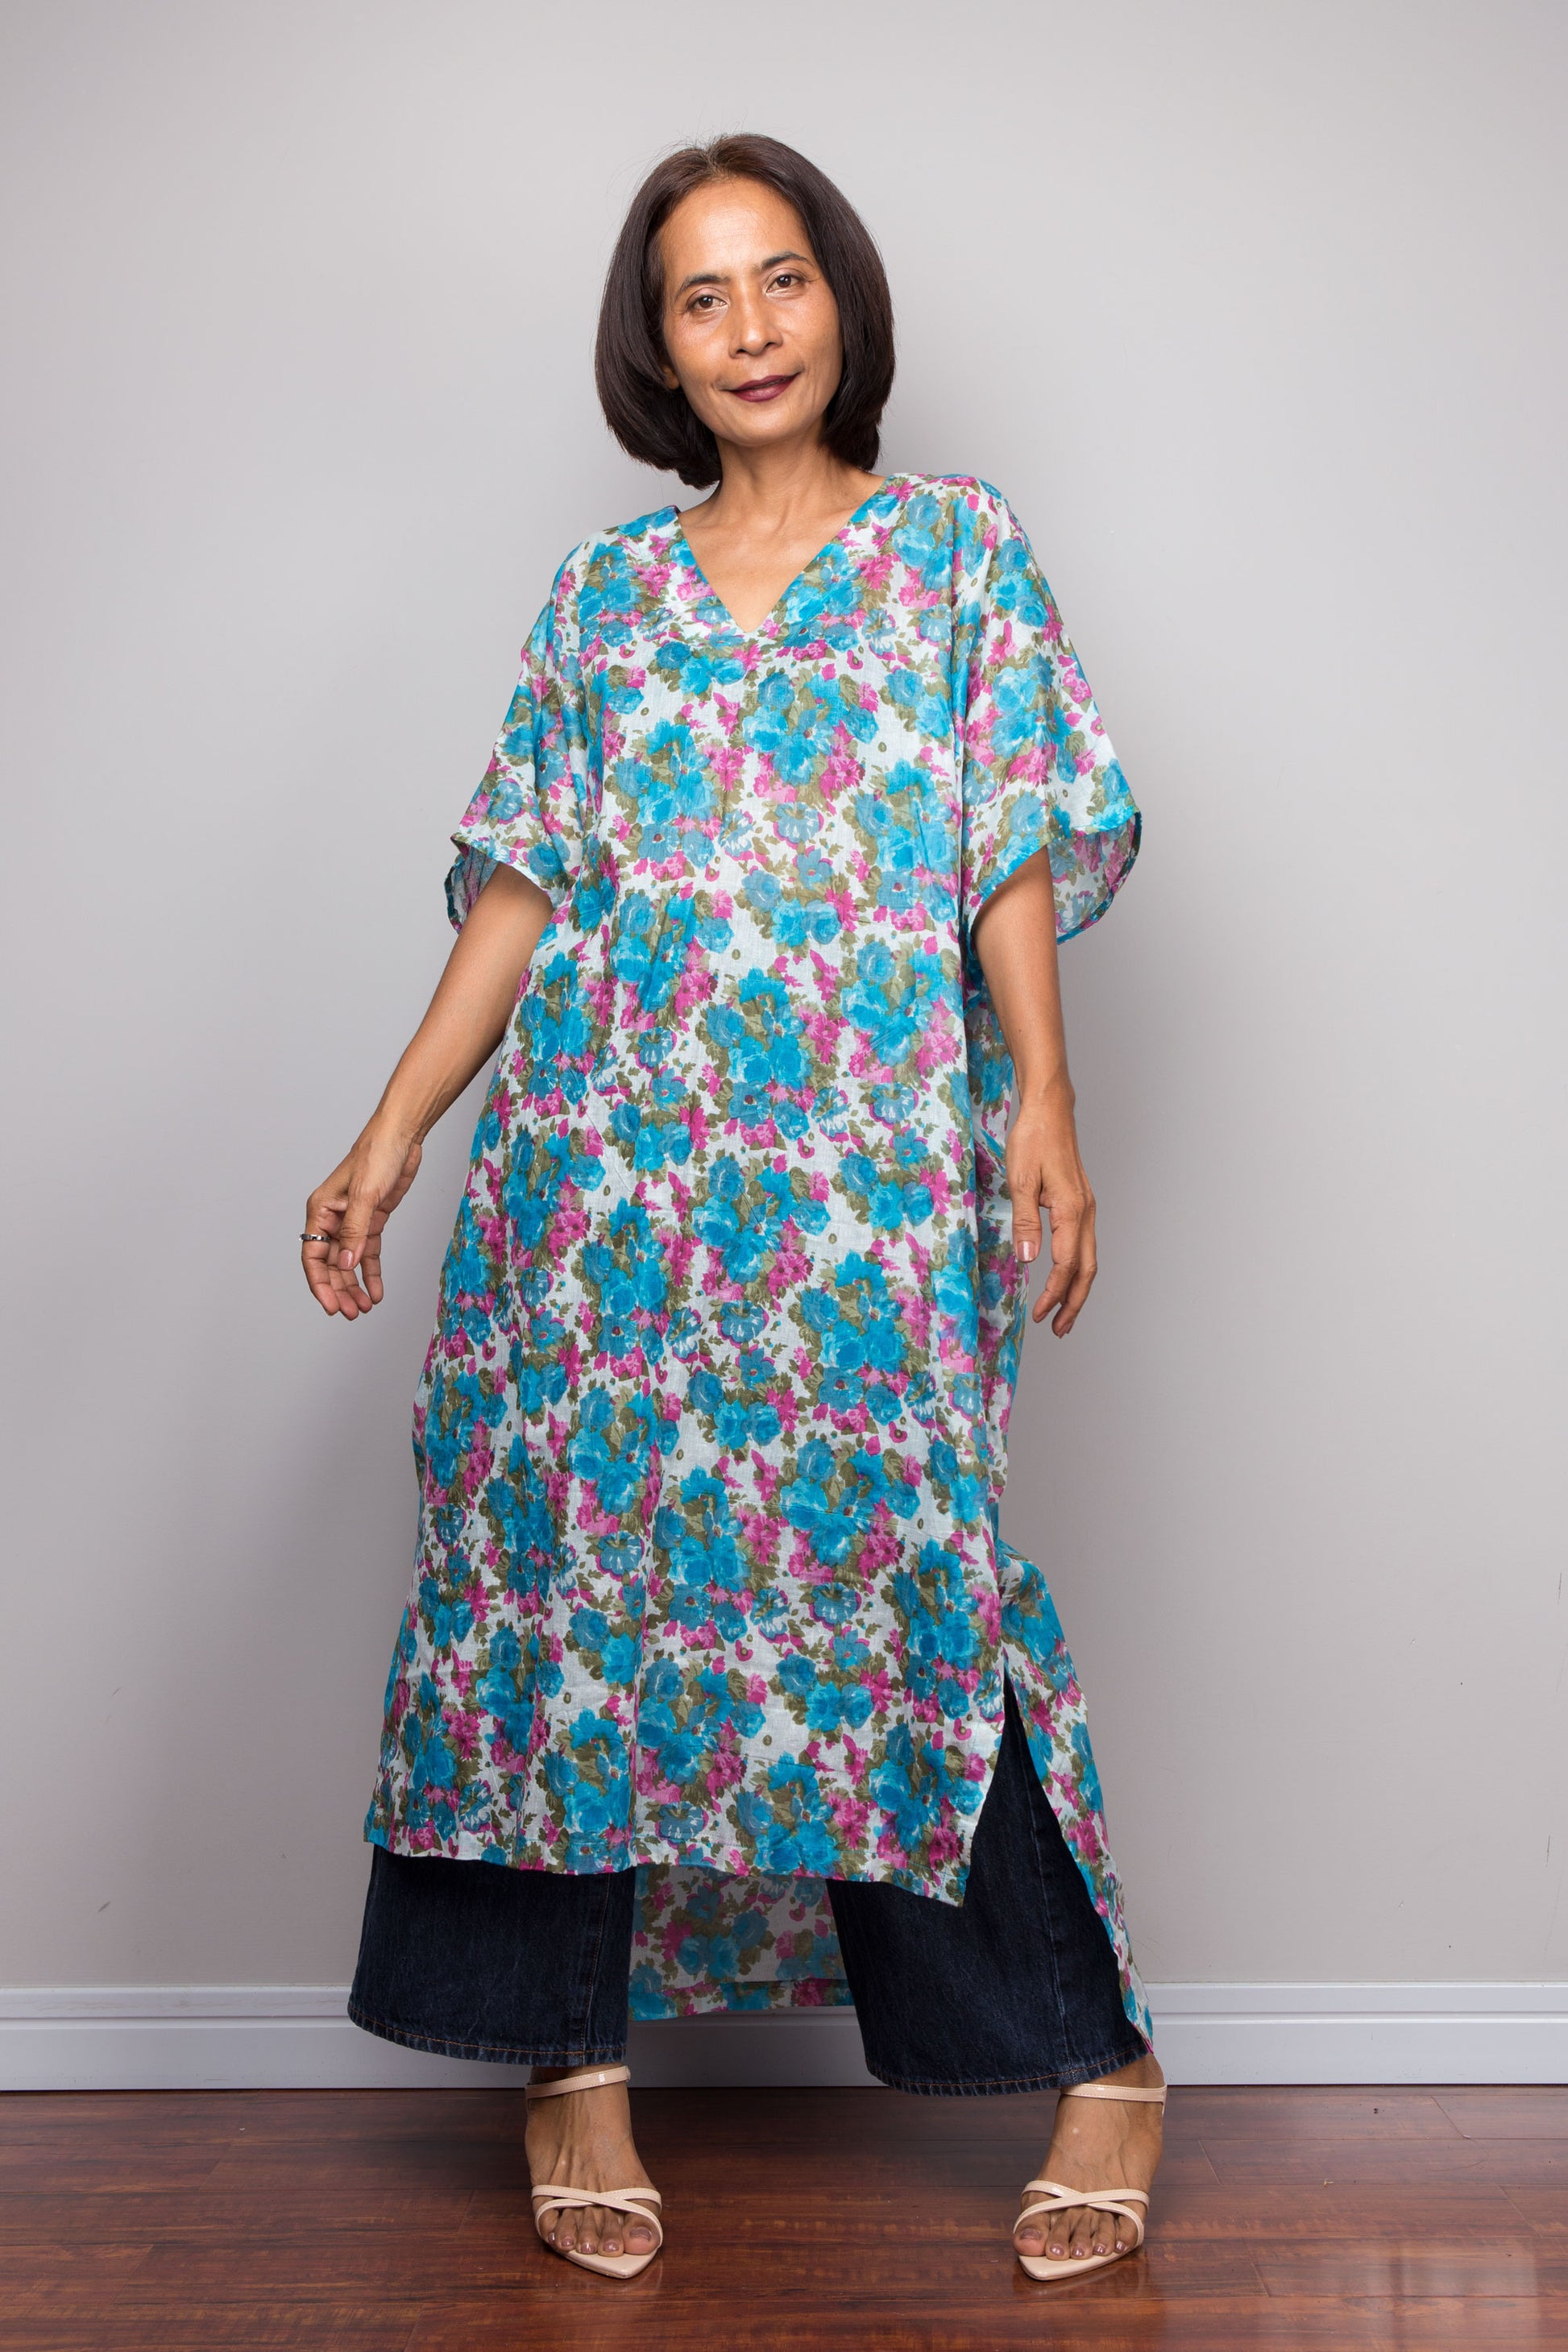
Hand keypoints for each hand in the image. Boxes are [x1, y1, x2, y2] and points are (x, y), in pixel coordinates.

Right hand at [302, 1123, 422, 1319]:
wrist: (402, 1138)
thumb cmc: (376, 1156)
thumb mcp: (364, 1195)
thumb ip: (354, 1232)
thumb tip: (345, 1265)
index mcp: (321, 1211)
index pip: (313, 1257)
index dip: (320, 1285)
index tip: (331, 1307)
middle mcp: (333, 1220)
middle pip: (330, 1265)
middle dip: (340, 1291)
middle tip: (352, 1314)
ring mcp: (353, 1222)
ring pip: (348, 1263)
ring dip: (354, 1286)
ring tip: (364, 1308)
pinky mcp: (372, 1221)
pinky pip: (367, 1254)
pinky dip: (371, 1273)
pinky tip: (376, 1291)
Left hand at [1006, 1097, 1097, 1335]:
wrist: (1049, 1110)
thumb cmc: (1033, 1139)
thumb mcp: (1020, 1180)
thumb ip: (1025, 1222)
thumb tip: (1028, 1260)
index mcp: (1071, 1210)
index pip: (1066, 1265)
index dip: (1053, 1294)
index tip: (1039, 1315)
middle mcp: (1085, 1212)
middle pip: (1087, 1270)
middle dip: (1074, 1303)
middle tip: (1059, 1329)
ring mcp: (1086, 1207)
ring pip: (1089, 1259)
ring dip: (1077, 1289)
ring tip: (1064, 1313)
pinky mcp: (1080, 1202)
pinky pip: (1084, 1244)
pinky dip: (1077, 1268)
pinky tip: (1065, 1277)